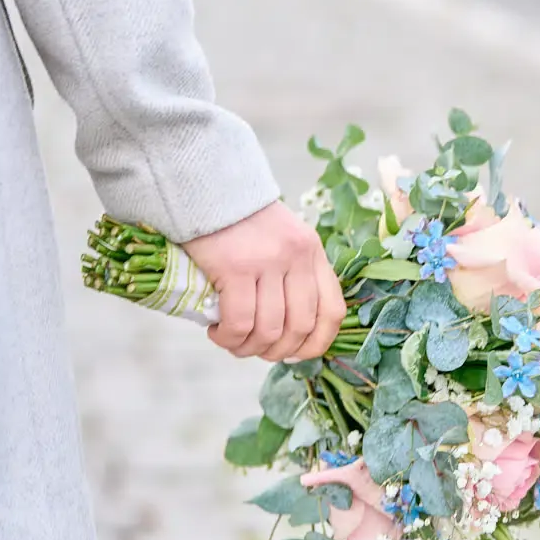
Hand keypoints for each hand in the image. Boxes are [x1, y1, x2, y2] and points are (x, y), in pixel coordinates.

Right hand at [180, 203, 344, 361]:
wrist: (207, 185)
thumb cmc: (239, 219)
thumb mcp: (281, 240)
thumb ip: (291, 274)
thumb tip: (287, 332)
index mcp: (313, 253)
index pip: (332, 311)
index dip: (317, 344)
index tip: (295, 354)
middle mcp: (297, 258)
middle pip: (300, 327)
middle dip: (276, 352)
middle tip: (254, 350)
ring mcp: (269, 262)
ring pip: (270, 330)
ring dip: (249, 348)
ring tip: (231, 342)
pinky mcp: (236, 268)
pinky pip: (240, 322)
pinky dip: (229, 338)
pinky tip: (217, 332)